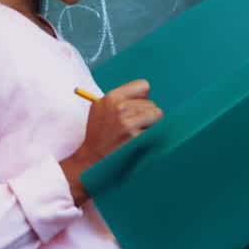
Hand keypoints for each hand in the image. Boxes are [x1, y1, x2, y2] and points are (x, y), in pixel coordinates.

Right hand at [61, 80, 161, 204]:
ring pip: (157, 115)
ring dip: (151, 126)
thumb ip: (121, 100)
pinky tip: (137, 144)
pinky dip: (151, 138)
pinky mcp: (135, 138)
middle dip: (147, 116)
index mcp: (111, 97)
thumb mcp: (101, 110)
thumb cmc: (100, 136)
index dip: (143, 99)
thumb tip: (147, 96)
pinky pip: (156, 131)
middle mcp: (119, 107)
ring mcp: (127, 122)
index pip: (143, 86)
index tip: (136, 110)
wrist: (91, 162)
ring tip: (136, 136)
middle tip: (132, 130)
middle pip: (152, 104)